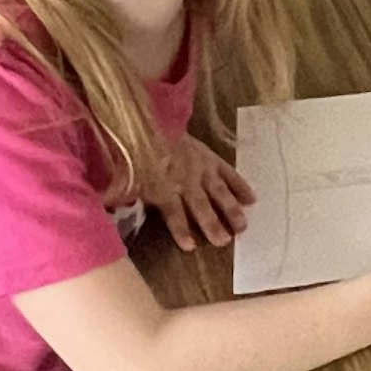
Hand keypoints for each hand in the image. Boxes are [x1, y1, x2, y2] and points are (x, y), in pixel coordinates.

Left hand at [141, 136, 254, 252]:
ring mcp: (202, 169)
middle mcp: (186, 179)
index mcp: (163, 185)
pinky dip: (241, 186)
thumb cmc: (140, 157)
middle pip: (200, 204)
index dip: (181, 228)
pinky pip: (230, 174)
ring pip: (219, 191)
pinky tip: (252, 200)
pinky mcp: (212, 159)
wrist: (153, 125)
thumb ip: (130, 195)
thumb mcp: (130, 177)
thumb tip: (118, 210)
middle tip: (224, 240)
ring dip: (231, 209)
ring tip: (242, 226)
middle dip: (212, 223)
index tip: (190, 246)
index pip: (173, 211)